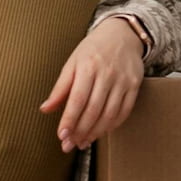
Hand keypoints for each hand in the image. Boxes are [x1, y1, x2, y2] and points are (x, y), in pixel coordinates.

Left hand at [39, 15, 146, 152]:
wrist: (123, 34)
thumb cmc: (93, 49)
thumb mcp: (72, 62)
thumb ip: (60, 87)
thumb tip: (45, 109)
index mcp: (88, 66)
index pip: (77, 99)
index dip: (69, 120)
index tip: (62, 136)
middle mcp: (107, 74)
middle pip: (93, 109)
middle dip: (80, 131)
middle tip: (69, 145)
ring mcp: (123, 80)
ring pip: (109, 114)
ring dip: (95, 132)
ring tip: (83, 142)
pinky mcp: (135, 85)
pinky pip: (124, 111)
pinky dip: (112, 125)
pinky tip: (101, 132)